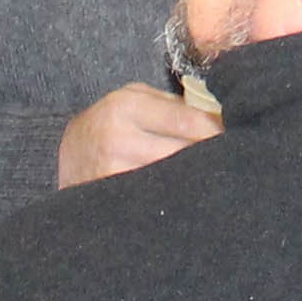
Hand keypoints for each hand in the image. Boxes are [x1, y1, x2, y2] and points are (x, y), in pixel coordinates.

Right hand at [54, 85, 220, 188]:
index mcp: (126, 105)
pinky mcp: (112, 200)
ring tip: (211, 182)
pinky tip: (186, 197)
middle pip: (183, 153)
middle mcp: (117, 137)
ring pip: (172, 181)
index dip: (217, 133)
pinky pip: (156, 201)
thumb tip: (223, 121)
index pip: (188, 121)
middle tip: (232, 165)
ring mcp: (112, 172)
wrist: (64, 155)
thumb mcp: (133, 99)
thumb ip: (174, 106)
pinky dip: (175, 198)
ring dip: (195, 182)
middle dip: (209, 159)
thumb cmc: (109, 122)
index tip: (236, 141)